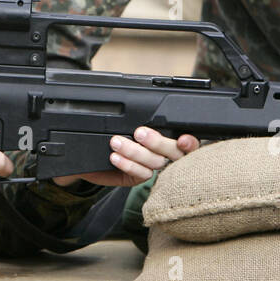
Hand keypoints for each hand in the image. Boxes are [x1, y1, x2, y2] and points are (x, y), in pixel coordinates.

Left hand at [54, 127, 199, 187]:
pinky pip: (141, 174)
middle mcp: (162, 153)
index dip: (189, 141)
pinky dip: (128, 165)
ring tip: (116, 142)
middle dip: (158, 142)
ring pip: (155, 162)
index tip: (183, 139)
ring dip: (136, 152)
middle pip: (174, 152)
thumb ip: (135, 115)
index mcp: (164, 135)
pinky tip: (115, 157)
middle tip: (139, 133)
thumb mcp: (121, 121)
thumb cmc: (108, 134)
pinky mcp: (138, 178)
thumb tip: (138, 103)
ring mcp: (151, 166)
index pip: (186, 139)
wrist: (90, 154)